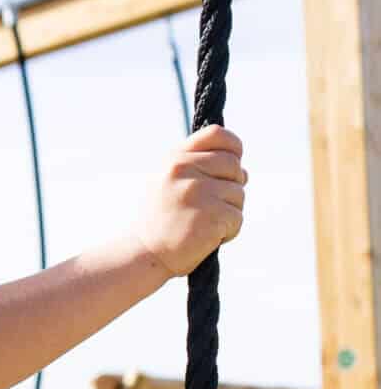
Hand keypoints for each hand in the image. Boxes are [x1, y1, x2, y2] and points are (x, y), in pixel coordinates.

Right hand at [134, 127, 246, 278]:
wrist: (143, 254)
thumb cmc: (161, 220)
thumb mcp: (171, 184)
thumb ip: (201, 170)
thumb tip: (244, 173)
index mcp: (175, 159)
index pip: (217, 135)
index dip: (233, 147)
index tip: (232, 163)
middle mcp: (185, 170)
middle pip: (234, 166)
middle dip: (232, 186)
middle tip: (214, 206)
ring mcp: (198, 192)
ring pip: (239, 194)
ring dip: (230, 212)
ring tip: (205, 224)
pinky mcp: (211, 215)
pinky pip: (237, 217)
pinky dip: (229, 231)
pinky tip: (209, 237)